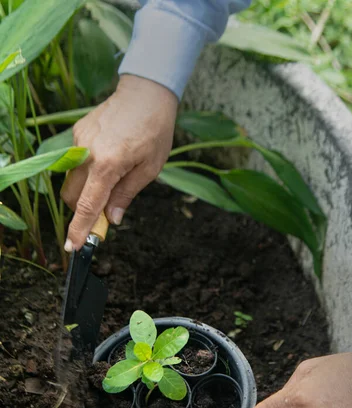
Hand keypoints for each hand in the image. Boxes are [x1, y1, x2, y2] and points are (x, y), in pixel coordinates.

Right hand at [61, 75, 177, 250]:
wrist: (146, 93)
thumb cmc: (154, 131)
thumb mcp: (149, 168)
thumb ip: (127, 194)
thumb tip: (113, 218)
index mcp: (108, 164)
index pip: (87, 205)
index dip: (79, 228)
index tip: (73, 246)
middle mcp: (87, 153)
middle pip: (73, 195)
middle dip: (83, 210)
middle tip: (103, 214)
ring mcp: (79, 141)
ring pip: (72, 179)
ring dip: (86, 190)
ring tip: (112, 180)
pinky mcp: (77, 132)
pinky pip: (76, 161)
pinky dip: (88, 171)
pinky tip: (109, 159)